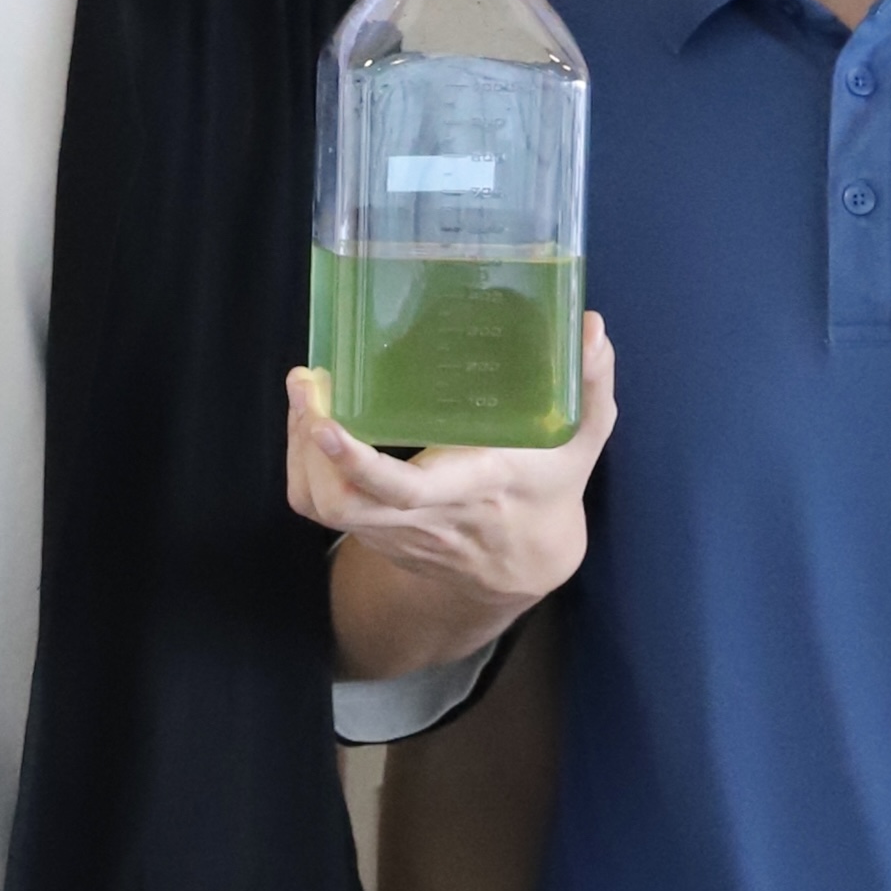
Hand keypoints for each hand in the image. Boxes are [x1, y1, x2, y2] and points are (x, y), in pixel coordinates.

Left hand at [289, 316, 619, 674]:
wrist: (523, 564)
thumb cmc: (551, 486)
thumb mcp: (582, 438)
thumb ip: (590, 384)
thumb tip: (592, 326)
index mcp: (474, 488)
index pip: (406, 491)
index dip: (358, 463)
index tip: (327, 422)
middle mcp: (425, 517)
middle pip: (344, 504)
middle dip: (309, 445)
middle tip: (307, 383)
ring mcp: (394, 531)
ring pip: (323, 507)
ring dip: (299, 451)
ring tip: (305, 393)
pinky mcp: (375, 533)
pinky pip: (321, 509)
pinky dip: (303, 468)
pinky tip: (309, 424)